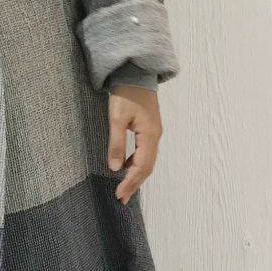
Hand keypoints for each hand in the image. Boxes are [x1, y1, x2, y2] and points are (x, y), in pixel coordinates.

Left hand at [108, 84, 160, 203]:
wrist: (136, 73)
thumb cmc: (125, 93)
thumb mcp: (117, 118)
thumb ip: (116, 143)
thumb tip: (115, 168)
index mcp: (149, 135)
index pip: (141, 166)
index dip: (130, 182)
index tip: (119, 195)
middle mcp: (155, 136)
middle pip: (147, 167)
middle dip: (134, 183)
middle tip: (121, 198)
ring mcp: (154, 132)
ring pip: (147, 160)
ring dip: (136, 175)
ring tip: (123, 187)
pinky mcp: (150, 128)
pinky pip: (146, 152)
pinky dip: (137, 163)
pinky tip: (126, 166)